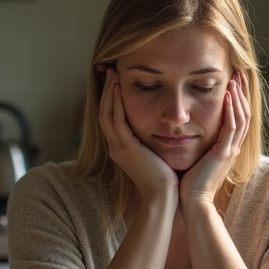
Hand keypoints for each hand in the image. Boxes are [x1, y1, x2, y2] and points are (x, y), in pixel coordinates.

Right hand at [98, 68, 178, 201]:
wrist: (163, 197)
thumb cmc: (164, 179)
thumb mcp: (155, 155)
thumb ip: (151, 141)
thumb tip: (160, 128)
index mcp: (121, 148)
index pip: (110, 118)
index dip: (111, 99)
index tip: (115, 81)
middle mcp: (115, 147)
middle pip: (104, 113)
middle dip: (106, 91)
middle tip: (109, 71)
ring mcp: (118, 148)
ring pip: (106, 114)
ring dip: (109, 93)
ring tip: (112, 75)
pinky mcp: (126, 148)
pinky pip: (117, 121)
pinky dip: (116, 104)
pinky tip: (119, 90)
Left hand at [179, 72, 250, 208]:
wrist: (191, 203)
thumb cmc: (189, 184)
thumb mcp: (196, 159)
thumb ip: (197, 145)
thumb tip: (186, 132)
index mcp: (227, 148)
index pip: (238, 117)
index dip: (238, 99)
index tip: (234, 81)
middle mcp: (233, 147)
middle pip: (245, 113)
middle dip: (243, 92)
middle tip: (241, 72)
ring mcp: (230, 150)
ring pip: (242, 117)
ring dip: (239, 96)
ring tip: (235, 78)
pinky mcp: (224, 153)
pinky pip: (232, 127)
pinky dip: (232, 110)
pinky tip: (228, 95)